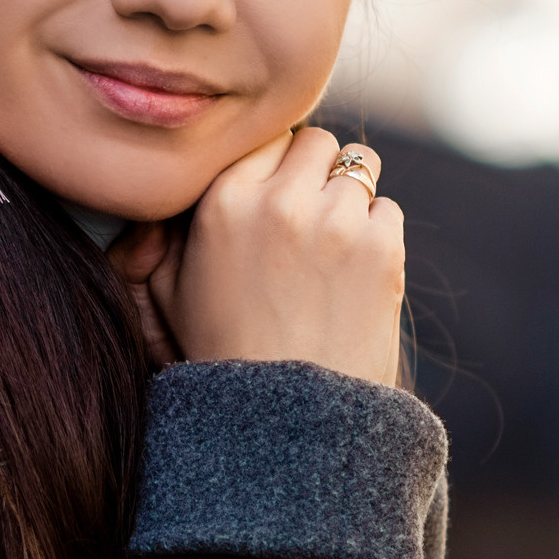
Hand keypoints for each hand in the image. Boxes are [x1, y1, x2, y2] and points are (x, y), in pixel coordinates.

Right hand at [109, 130, 403, 386]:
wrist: (287, 421)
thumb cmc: (221, 354)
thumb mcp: (170, 292)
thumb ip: (171, 228)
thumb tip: (180, 182)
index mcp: (222, 201)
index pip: (265, 137)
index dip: (273, 165)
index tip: (274, 196)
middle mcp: (281, 201)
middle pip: (315, 141)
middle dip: (313, 171)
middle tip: (308, 216)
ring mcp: (337, 222)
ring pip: (359, 167)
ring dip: (348, 197)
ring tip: (331, 248)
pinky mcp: (382, 248)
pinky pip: (387, 209)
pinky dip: (376, 234)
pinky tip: (352, 275)